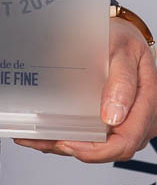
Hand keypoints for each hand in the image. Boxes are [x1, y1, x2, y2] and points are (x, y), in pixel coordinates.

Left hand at [14, 19, 156, 161]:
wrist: (120, 35)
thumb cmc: (122, 40)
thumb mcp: (122, 51)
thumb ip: (122, 82)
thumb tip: (114, 116)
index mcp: (146, 104)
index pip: (125, 141)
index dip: (96, 149)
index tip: (70, 142)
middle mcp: (139, 119)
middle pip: (110, 149)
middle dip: (76, 149)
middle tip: (45, 139)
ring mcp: (126, 122)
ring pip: (99, 146)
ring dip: (67, 145)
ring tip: (37, 138)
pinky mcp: (111, 121)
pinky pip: (93, 136)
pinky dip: (70, 137)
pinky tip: (47, 133)